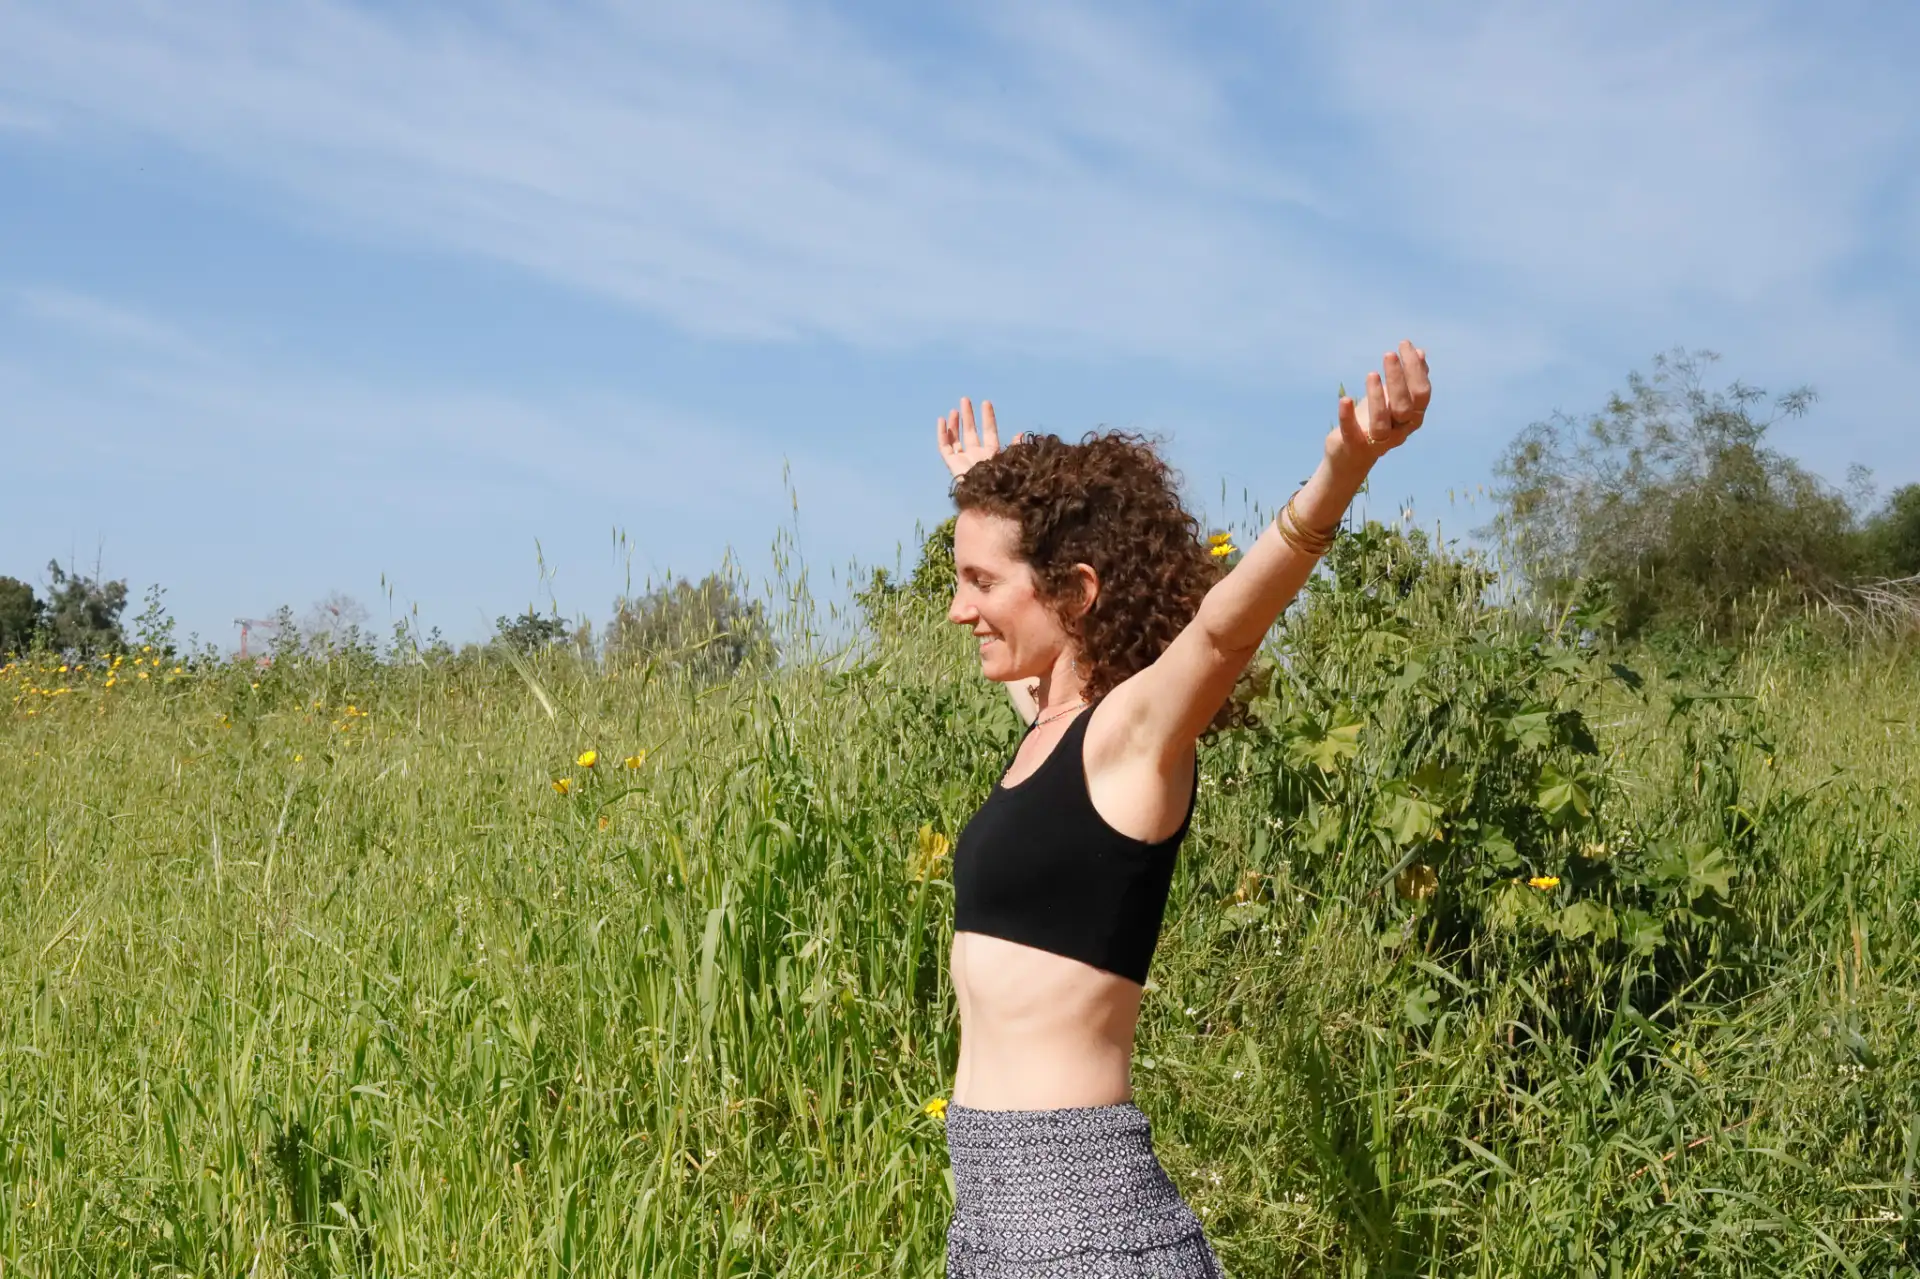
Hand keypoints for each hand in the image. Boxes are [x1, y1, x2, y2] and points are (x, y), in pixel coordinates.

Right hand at [936, 396, 1024, 479]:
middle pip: (970, 432)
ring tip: (955, 410)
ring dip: (955, 423)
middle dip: (968, 416)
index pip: (989, 432)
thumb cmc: (1001, 483)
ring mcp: (963, 460)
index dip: (988, 418)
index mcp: (991, 455)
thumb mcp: (1010, 462)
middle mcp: (976, 456)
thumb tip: (1021, 433)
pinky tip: (943, 421)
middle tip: (965, 399)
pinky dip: (942, 434)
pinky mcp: (952, 464)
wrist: (987, 500)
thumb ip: (1014, 448)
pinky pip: (945, 448)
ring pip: (957, 438)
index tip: (986, 403)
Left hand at [1326, 340, 1430, 477]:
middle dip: (1398, 379)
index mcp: (1413, 416)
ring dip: (1377, 397)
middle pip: (1405, 406)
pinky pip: (1352, 433)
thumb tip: (1420, 353)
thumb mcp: (1392, 398)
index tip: (1404, 345)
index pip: (1421, 392)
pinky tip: (1344, 399)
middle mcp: (1400, 430)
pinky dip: (1348, 416)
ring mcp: (1378, 441)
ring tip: (1371, 373)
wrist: (1351, 455)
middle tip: (1389, 354)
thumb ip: (1408, 379)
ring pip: (1382, 422)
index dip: (1415, 369)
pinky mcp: (1355, 447)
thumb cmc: (1375, 421)